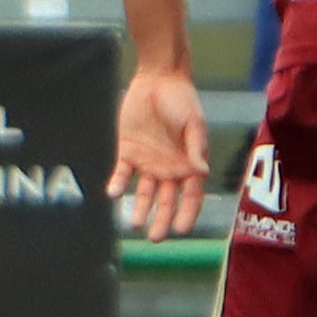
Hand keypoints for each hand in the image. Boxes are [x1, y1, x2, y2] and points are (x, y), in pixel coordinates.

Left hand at [105, 67, 209, 240]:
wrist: (158, 78)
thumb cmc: (182, 100)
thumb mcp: (193, 123)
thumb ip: (196, 147)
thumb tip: (203, 172)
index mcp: (189, 164)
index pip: (190, 196)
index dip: (187, 214)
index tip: (181, 229)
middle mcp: (168, 168)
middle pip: (166, 201)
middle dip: (161, 220)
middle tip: (155, 237)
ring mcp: (148, 162)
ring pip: (143, 193)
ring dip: (138, 208)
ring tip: (133, 223)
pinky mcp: (128, 151)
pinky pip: (122, 173)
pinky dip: (117, 184)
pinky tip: (113, 193)